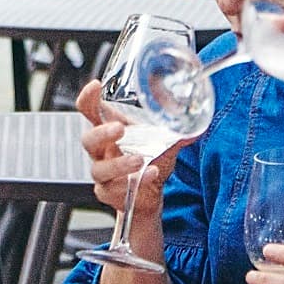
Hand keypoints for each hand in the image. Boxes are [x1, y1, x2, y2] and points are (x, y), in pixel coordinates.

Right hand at [76, 78, 181, 214]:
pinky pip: (116, 189)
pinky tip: (151, 173)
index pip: (90, 111)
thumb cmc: (150, 162)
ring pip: (100, 169)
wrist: (149, 196)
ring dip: (120, 164)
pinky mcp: (108, 193)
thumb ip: (176, 133)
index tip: (95, 86)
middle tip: (119, 128)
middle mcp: (100, 151)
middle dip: (102, 133)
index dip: (88, 99)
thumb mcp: (162, 142)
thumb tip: (196, 126)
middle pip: (89, 139)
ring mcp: (103, 173)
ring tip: (140, 159)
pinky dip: (137, 180)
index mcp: (108, 131)